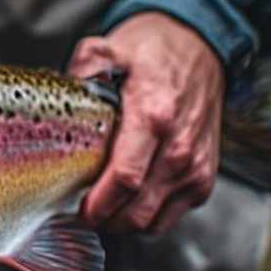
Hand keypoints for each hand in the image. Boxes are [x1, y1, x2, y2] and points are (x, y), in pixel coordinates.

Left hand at [68, 12, 224, 233]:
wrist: (201, 47)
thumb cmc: (156, 52)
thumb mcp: (113, 47)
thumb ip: (86, 66)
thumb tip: (67, 87)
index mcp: (154, 116)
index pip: (125, 177)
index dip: (97, 203)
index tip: (76, 208)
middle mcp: (180, 147)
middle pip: (138, 210)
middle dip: (104, 219)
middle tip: (81, 211)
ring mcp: (196, 167)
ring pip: (154, 221)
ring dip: (123, 222)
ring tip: (102, 207)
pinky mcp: (204, 179)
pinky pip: (170, 216)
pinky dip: (146, 218)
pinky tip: (127, 202)